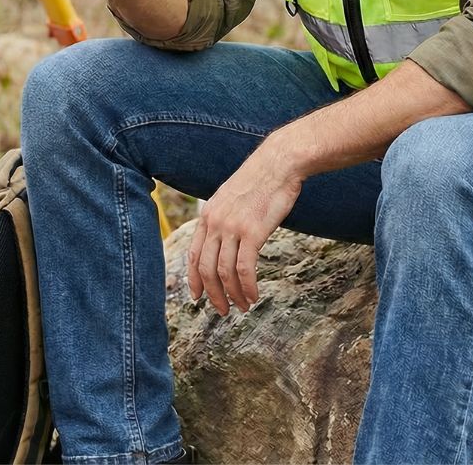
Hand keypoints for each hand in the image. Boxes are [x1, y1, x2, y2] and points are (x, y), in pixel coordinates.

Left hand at [187, 138, 303, 315]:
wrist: (279, 163)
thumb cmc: (260, 179)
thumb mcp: (231, 197)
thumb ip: (223, 217)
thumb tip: (223, 239)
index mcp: (208, 215)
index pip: (193, 254)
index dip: (194, 280)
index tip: (198, 297)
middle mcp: (216, 222)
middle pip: (206, 269)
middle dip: (213, 295)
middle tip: (222, 310)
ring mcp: (233, 227)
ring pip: (225, 273)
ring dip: (233, 295)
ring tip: (243, 306)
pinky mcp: (253, 232)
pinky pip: (245, 269)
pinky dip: (248, 287)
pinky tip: (254, 295)